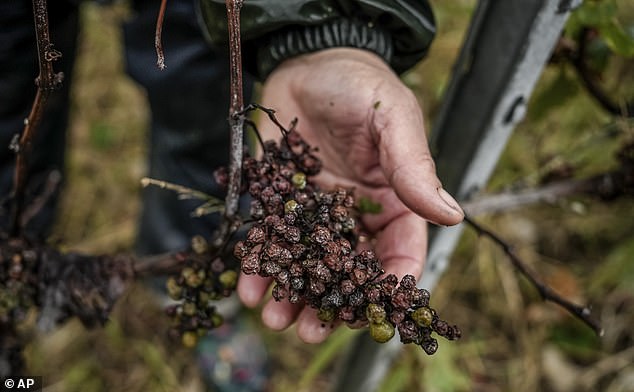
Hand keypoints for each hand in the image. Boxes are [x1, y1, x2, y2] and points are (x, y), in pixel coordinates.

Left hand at [237, 48, 463, 342]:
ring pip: (308, 265)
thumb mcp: (393, 119)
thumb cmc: (361, 85)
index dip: (390, 283)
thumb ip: (414, 167)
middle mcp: (355, 215)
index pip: (399, 252)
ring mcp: (315, 213)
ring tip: (276, 319)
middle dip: (332, 304)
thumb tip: (452, 215)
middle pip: (348, 270)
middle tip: (313, 328)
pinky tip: (248, 287)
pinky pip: (271, 240)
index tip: (372, 308)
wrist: (309, 62)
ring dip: (292, 295)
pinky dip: (260, 266)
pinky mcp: (280, 203)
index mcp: (393, 202)